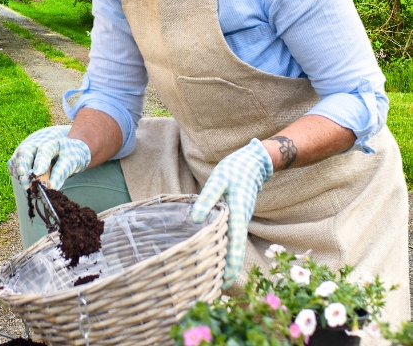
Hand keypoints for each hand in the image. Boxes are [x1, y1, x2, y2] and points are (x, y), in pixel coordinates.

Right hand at [7, 125, 90, 188]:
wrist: (66, 147)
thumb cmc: (70, 154)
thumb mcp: (72, 162)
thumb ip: (60, 174)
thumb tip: (48, 188)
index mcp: (52, 141)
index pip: (44, 152)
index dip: (39, 165)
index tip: (36, 176)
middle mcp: (36, 142)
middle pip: (23, 153)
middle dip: (23, 172)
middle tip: (27, 189)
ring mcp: (26, 148)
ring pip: (16, 160)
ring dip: (19, 176)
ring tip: (28, 190)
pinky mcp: (20, 155)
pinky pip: (13, 165)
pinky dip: (16, 175)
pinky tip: (26, 183)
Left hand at [191, 138, 273, 288]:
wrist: (254, 162)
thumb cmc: (234, 169)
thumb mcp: (218, 180)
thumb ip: (207, 199)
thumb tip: (196, 220)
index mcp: (238, 214)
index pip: (234, 245)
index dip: (230, 264)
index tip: (226, 281)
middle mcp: (241, 220)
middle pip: (235, 250)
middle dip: (228, 269)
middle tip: (217, 288)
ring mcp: (240, 218)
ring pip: (233, 244)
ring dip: (226, 260)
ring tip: (215, 277)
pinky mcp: (236, 215)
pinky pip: (231, 236)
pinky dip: (226, 248)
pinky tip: (216, 252)